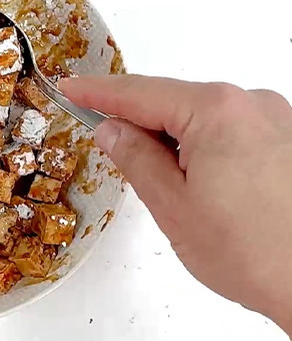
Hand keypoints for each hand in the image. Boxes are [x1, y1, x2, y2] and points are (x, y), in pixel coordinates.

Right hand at [60, 75, 291, 332]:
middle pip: (174, 103)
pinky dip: (208, 149)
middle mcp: (252, 105)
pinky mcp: (289, 139)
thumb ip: (135, 158)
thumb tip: (113, 130)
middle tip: (113, 151)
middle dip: (141, 126)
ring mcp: (277, 120)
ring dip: (178, 143)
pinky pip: (232, 131)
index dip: (98, 92)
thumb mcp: (173, 206)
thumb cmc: (258, 254)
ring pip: (204, 119)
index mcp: (217, 113)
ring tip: (177, 192)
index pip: (140, 93)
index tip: (71, 88)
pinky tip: (206, 187)